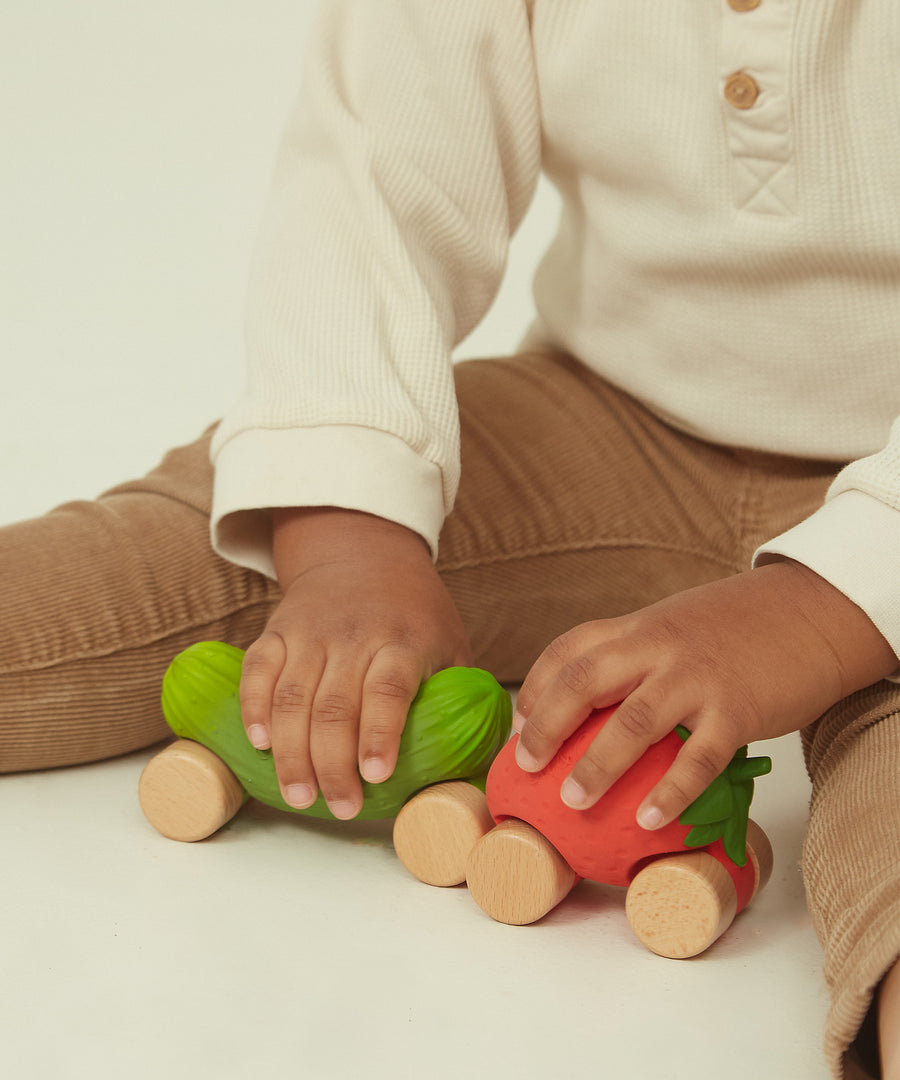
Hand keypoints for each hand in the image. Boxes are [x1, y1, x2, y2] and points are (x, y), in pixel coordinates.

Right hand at [239, 508, 471, 818]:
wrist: (364, 553)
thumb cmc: (415, 615)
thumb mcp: (451, 645)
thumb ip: (459, 697)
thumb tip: (485, 759)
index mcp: (402, 641)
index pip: (388, 691)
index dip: (380, 735)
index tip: (375, 775)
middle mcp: (353, 636)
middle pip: (335, 706)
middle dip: (333, 764)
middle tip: (341, 807)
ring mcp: (311, 633)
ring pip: (292, 698)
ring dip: (292, 752)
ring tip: (299, 795)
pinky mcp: (278, 631)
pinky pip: (258, 672)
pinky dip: (254, 708)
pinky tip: (260, 743)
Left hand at [513, 560, 896, 830]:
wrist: (812, 611)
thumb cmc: (737, 627)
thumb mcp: (674, 625)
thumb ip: (636, 656)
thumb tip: (594, 708)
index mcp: (639, 626)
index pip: (569, 649)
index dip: (537, 688)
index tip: (519, 725)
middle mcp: (659, 646)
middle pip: (585, 680)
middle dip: (548, 725)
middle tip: (526, 765)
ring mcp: (697, 676)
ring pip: (634, 721)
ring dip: (598, 764)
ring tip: (572, 800)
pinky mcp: (739, 709)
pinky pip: (698, 756)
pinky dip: (671, 790)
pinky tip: (650, 818)